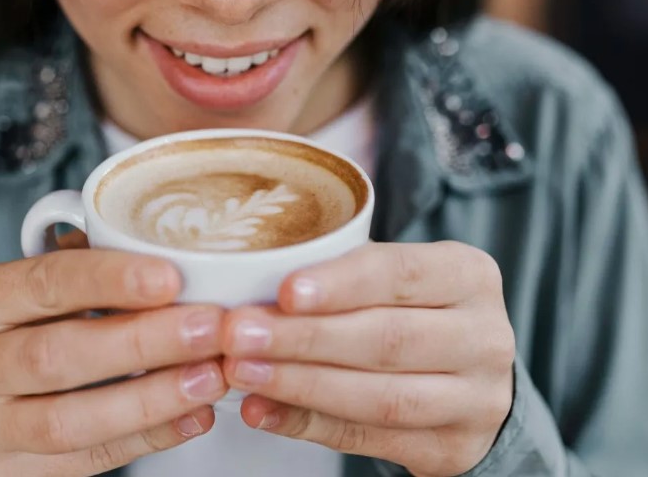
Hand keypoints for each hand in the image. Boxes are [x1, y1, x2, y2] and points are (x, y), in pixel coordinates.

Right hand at [0, 233, 227, 476]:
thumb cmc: (22, 333)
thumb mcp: (35, 293)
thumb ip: (88, 272)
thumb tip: (177, 258)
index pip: (43, 283)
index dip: (108, 280)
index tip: (170, 277)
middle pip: (57, 355)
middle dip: (143, 340)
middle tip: (210, 327)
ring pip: (70, 420)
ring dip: (152, 398)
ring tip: (210, 376)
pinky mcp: (11, 474)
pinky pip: (89, 460)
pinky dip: (149, 437)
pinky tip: (194, 416)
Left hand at [221, 242, 514, 476]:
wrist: (467, 379)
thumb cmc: (410, 310)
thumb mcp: (391, 278)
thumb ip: (337, 278)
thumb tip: (247, 292)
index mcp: (468, 275)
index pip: (401, 273)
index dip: (341, 284)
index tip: (285, 292)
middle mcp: (484, 336)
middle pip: (387, 339)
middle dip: (304, 339)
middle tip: (239, 335)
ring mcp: (476, 399)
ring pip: (380, 397)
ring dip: (300, 385)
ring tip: (242, 372)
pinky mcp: (452, 449)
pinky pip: (369, 438)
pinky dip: (308, 425)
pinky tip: (262, 410)